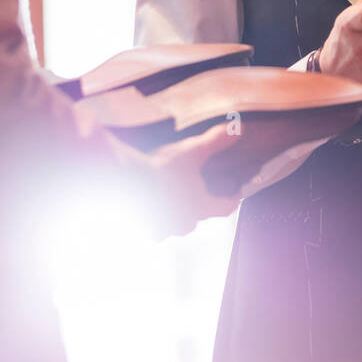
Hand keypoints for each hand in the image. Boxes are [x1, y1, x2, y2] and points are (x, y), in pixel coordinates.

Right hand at [140, 122, 249, 237]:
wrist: (121, 181)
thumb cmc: (160, 167)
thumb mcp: (191, 151)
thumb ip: (216, 141)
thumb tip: (239, 129)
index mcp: (200, 207)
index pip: (225, 207)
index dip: (232, 198)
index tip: (235, 192)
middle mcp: (183, 224)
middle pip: (197, 216)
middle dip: (198, 204)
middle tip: (195, 187)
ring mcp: (162, 230)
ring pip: (174, 222)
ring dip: (174, 211)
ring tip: (168, 195)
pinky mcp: (142, 232)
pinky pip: (153, 226)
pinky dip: (153, 216)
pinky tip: (147, 203)